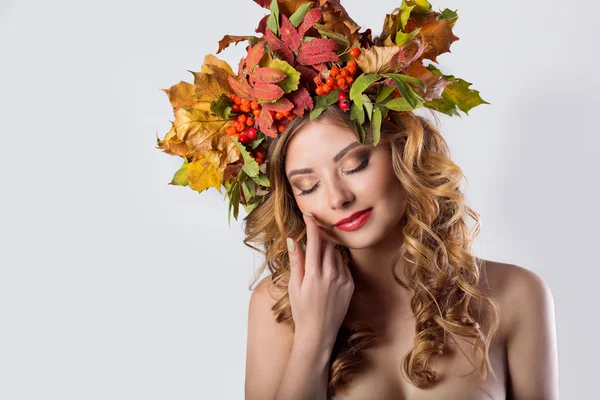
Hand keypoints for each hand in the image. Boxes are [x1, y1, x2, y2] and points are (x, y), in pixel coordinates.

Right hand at [286, 213, 354, 348]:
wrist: (319, 332)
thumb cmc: (302, 310)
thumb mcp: (294, 286)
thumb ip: (296, 261)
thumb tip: (293, 240)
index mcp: (314, 274)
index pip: (315, 241)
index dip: (312, 225)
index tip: (309, 215)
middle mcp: (331, 274)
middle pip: (327, 244)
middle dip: (319, 236)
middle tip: (311, 235)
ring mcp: (343, 279)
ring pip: (336, 253)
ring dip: (327, 250)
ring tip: (317, 262)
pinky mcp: (350, 284)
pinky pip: (343, 265)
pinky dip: (335, 263)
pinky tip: (327, 273)